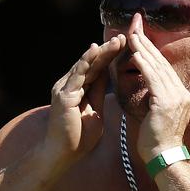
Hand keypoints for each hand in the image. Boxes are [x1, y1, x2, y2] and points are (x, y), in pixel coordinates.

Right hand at [45, 35, 125, 163]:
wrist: (64, 154)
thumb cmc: (79, 136)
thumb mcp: (95, 110)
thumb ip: (98, 92)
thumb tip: (108, 76)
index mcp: (79, 88)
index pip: (98, 68)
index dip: (111, 56)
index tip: (126, 45)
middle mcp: (70, 84)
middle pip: (93, 63)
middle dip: (108, 49)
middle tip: (124, 36)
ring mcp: (65, 88)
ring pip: (86, 65)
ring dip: (101, 52)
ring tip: (116, 41)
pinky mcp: (63, 95)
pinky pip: (77, 75)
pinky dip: (86, 61)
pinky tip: (95, 50)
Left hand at [127, 16, 189, 161]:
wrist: (164, 159)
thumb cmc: (157, 142)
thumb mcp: (158, 116)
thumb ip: (156, 99)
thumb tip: (149, 90)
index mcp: (182, 96)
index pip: (166, 68)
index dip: (153, 52)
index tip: (142, 38)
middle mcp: (182, 94)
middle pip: (163, 63)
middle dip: (148, 44)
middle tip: (136, 27)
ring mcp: (176, 98)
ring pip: (158, 68)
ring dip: (143, 50)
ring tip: (132, 36)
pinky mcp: (166, 103)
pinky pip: (153, 79)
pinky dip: (143, 65)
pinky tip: (134, 54)